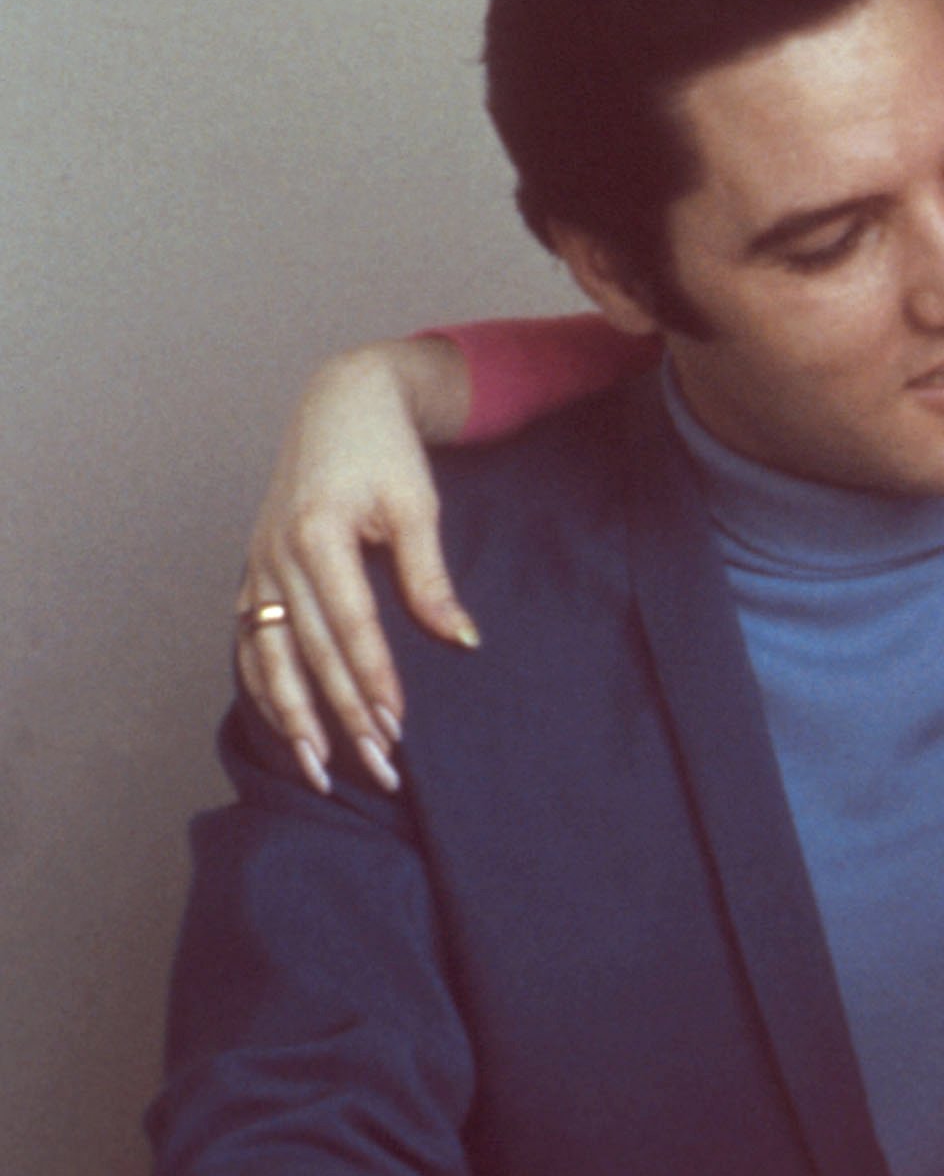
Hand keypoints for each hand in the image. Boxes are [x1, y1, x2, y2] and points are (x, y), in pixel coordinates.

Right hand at [237, 338, 476, 790]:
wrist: (340, 403)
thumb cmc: (385, 452)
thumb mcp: (417, 505)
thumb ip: (430, 577)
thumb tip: (462, 640)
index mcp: (318, 536)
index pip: (350, 626)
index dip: (373, 680)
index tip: (397, 727)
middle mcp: (276, 557)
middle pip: (309, 654)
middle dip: (342, 717)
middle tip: (376, 770)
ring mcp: (257, 567)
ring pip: (267, 659)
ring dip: (293, 719)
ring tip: (318, 772)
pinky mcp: (253, 573)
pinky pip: (250, 643)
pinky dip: (264, 688)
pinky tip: (285, 727)